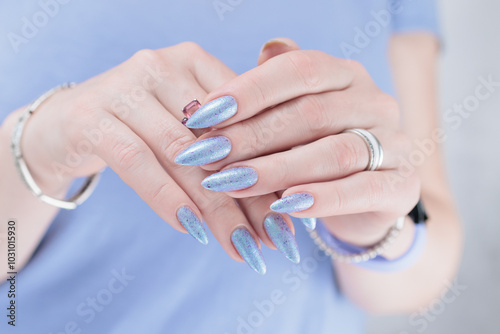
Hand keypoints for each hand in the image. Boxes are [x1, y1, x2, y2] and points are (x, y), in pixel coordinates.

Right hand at [19, 42, 296, 273]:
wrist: (66, 124)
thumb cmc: (140, 129)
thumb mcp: (184, 129)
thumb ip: (226, 149)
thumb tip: (282, 204)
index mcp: (196, 62)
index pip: (245, 118)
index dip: (273, 167)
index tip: (294, 213)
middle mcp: (163, 64)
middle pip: (218, 140)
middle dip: (251, 197)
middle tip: (276, 240)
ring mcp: (125, 86)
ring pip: (183, 155)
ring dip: (216, 208)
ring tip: (242, 248)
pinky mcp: (91, 116)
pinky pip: (136, 161)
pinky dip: (167, 198)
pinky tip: (192, 230)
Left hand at [183, 38, 419, 245]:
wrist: (365, 198)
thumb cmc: (317, 150)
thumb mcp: (293, 120)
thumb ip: (270, 97)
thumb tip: (243, 69)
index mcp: (345, 75)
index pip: (299, 69)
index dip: (250, 90)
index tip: (203, 115)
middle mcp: (374, 101)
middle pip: (312, 113)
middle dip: (252, 136)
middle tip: (208, 156)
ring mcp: (395, 142)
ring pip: (334, 151)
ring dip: (277, 169)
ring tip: (232, 182)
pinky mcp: (402, 185)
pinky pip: (362, 189)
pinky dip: (322, 198)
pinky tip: (285, 206)